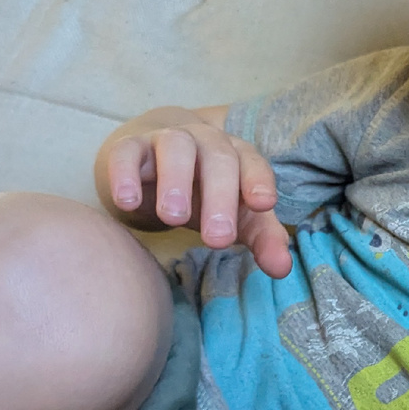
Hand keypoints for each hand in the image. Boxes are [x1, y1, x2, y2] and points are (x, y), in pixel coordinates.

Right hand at [96, 106, 292, 277]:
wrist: (151, 159)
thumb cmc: (203, 191)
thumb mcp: (236, 215)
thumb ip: (262, 238)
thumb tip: (282, 269)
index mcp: (237, 156)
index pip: (253, 162)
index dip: (258, 180)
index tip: (263, 204)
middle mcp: (206, 142)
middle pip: (218, 158)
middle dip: (220, 196)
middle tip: (218, 239)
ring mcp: (166, 140)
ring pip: (175, 147)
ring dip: (176, 180)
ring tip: (173, 218)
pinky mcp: (129, 147)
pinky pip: (127, 153)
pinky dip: (125, 174)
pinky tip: (127, 202)